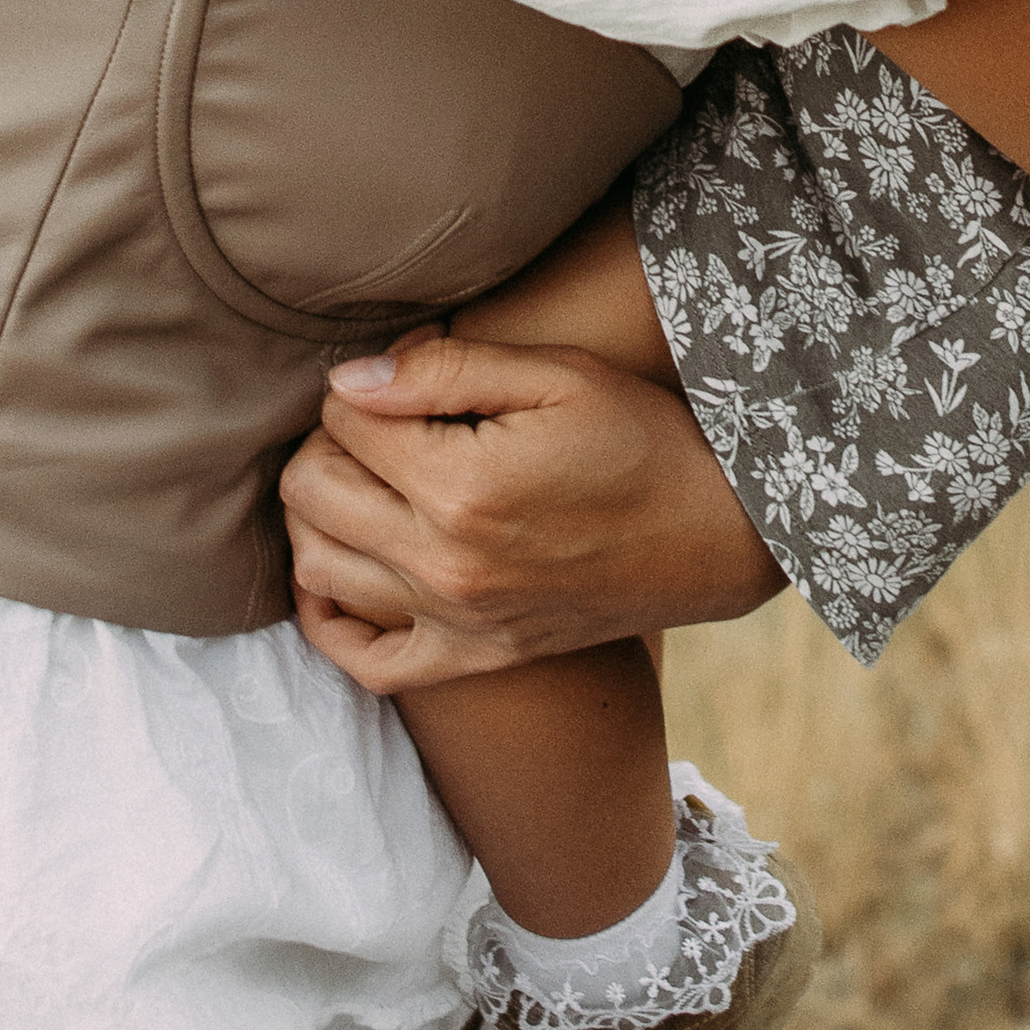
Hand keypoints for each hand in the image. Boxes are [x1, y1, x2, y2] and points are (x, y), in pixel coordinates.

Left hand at [280, 329, 782, 690]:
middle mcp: (444, 564)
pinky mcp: (473, 657)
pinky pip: (364, 660)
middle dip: (329, 442)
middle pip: (311, 492)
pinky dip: (330, 619)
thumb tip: (348, 381)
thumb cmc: (643, 437)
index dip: (364, 384)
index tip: (408, 376)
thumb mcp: (558, 374)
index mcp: (461, 486)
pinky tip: (344, 570)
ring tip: (366, 479)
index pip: (343, 421)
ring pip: (316, 569)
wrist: (718, 531)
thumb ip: (446, 368)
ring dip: (318, 515)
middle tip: (381, 422)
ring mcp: (455, 621)